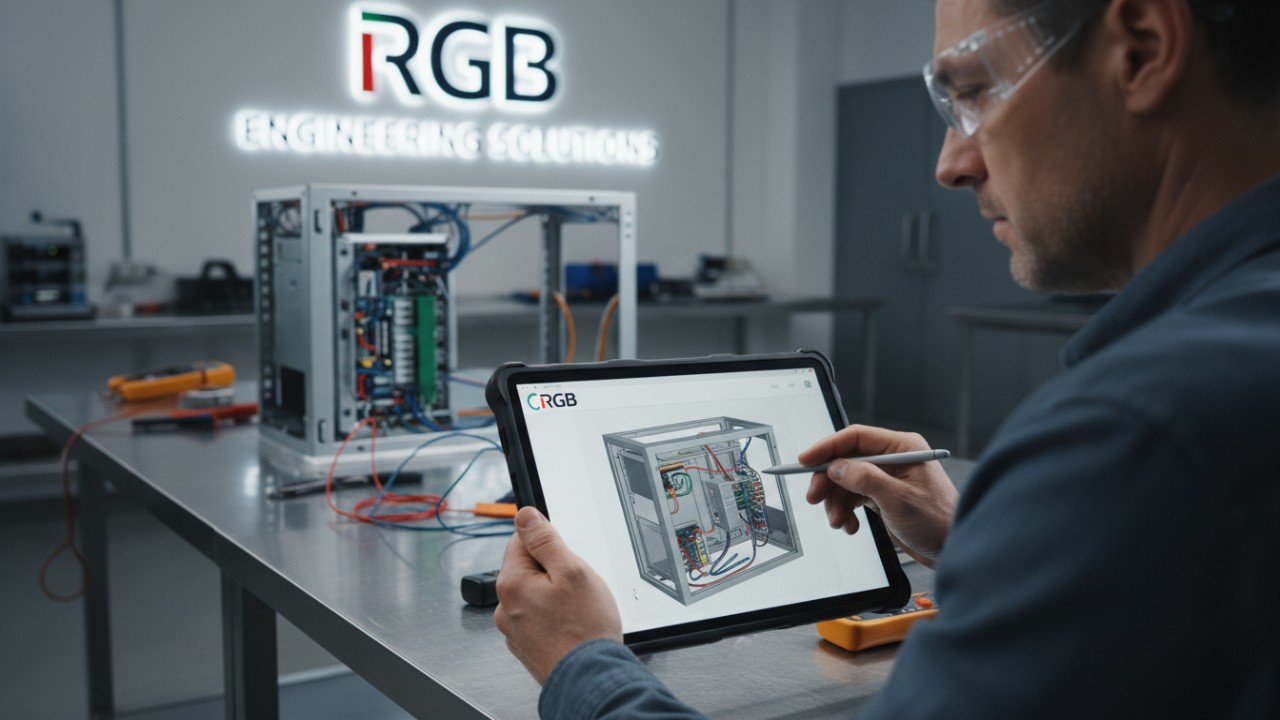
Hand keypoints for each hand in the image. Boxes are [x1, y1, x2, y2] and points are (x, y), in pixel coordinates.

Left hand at [494, 506, 622, 683]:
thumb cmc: (584, 630)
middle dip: (553, 570)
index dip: (548, 541)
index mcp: (511, 583)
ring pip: (535, 594)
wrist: (590, 679)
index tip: (565, 553)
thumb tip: (525, 515)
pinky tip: (573, 625)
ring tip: (578, 609)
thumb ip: (545, 539)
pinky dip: (555, 617)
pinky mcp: (527, 645)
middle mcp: (504, 607)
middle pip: (528, 568)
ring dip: (555, 595)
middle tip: (577, 585)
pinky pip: (539, 617)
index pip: (520, 539)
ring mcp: (514, 629)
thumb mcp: (572, 570)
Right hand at [800, 425, 957, 567]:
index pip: (856, 437)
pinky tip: (850, 526)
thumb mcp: (899, 499)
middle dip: (829, 481)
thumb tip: (836, 467)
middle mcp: (893, 459)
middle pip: (846, 460)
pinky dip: (846, 512)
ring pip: (846, 481)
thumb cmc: (940, 521)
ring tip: (839, 521)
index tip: (806, 460)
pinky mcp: (883, 496)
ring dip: (837, 502)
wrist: (953, 549)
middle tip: (815, 498)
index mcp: (902, 448)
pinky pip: (853, 498)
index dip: (827, 447)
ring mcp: (887, 478)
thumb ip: (865, 479)